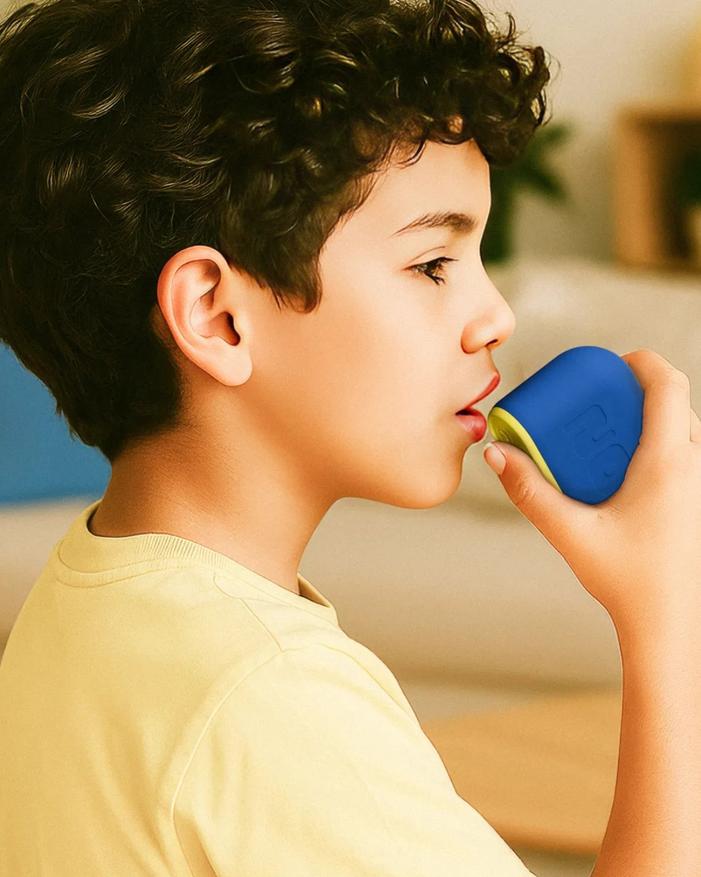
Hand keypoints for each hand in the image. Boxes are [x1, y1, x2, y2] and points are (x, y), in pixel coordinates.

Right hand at [485, 348, 700, 634]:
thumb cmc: (631, 582)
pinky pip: (683, 453)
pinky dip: (655, 447)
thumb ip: (528, 491)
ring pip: (682, 428)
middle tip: (596, 405)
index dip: (642, 362)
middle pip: (674, 402)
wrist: (672, 624)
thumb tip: (497, 456)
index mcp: (668, 463)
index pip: (668, 385)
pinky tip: (622, 475)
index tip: (611, 362)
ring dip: (645, 421)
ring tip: (606, 440)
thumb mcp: (570, 532)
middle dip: (633, 393)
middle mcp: (694, 466)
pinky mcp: (698, 502)